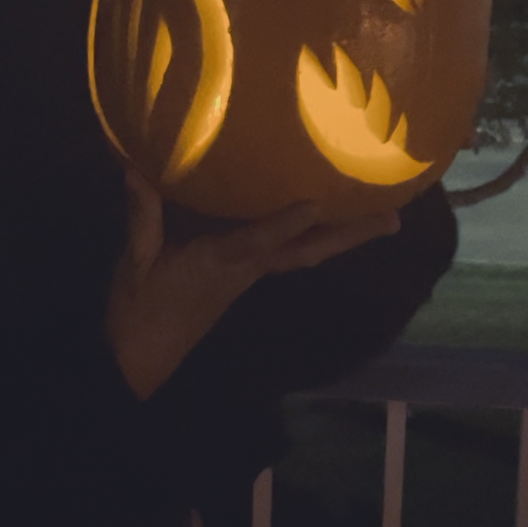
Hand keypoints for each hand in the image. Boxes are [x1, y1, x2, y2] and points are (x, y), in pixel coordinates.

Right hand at [106, 170, 399, 399]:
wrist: (141, 359)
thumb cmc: (139, 309)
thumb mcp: (134, 260)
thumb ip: (142, 215)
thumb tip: (136, 167)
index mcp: (220, 263)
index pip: (258, 242)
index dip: (285, 224)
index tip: (316, 204)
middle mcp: (246, 268)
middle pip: (307, 252)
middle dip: (350, 236)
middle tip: (394, 220)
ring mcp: (250, 275)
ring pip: (304, 254)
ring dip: (343, 238)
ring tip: (383, 218)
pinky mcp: (245, 276)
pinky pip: (289, 253)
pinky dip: (314, 237)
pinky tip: (328, 222)